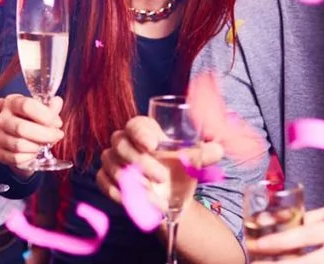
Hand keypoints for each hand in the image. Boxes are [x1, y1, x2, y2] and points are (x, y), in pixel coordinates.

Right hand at [0, 94, 63, 176]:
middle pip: (22, 128)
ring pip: (19, 145)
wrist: (21, 139)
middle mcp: (2, 118)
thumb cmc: (33, 122)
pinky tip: (34, 151)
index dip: (45, 115)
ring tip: (45, 143)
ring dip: (38, 146)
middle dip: (45, 134)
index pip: (26, 106)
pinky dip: (30, 157)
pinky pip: (16, 158)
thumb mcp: (43, 111)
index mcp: (12, 102)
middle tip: (57, 135)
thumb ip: (51, 108)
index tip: (57, 123)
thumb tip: (57, 102)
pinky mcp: (0, 153)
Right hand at [94, 116, 223, 211]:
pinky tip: (135, 201)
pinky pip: (104, 182)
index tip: (152, 144)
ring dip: (134, 183)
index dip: (140, 132)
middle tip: (161, 178)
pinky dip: (118, 193)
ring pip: (113, 165)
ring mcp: (112, 159)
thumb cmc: (180, 169)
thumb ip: (207, 151)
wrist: (172, 196)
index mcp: (145, 130)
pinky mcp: (105, 177)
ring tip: (155, 197)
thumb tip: (219, 147)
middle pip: (121, 144)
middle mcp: (124, 141)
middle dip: (141, 163)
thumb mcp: (196, 159)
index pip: (135, 124)